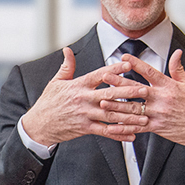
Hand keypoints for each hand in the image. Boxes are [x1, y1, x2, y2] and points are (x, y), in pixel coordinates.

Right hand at [21, 47, 148, 145]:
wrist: (39, 124)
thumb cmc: (48, 102)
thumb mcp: (56, 82)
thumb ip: (66, 66)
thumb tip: (68, 50)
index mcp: (78, 85)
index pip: (99, 75)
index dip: (115, 70)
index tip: (129, 65)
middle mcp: (83, 100)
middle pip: (109, 95)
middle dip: (128, 93)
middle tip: (144, 90)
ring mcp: (85, 115)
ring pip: (110, 115)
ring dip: (129, 116)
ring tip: (145, 115)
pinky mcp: (85, 128)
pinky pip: (105, 132)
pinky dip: (119, 134)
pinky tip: (132, 134)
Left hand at [98, 50, 184, 146]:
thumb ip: (178, 69)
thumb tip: (177, 52)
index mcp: (168, 87)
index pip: (150, 72)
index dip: (136, 64)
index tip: (124, 57)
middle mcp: (161, 100)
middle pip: (137, 90)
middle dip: (120, 83)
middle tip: (106, 77)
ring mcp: (157, 114)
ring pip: (133, 109)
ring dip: (117, 105)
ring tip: (103, 102)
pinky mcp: (156, 127)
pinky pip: (137, 127)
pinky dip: (124, 128)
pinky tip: (112, 126)